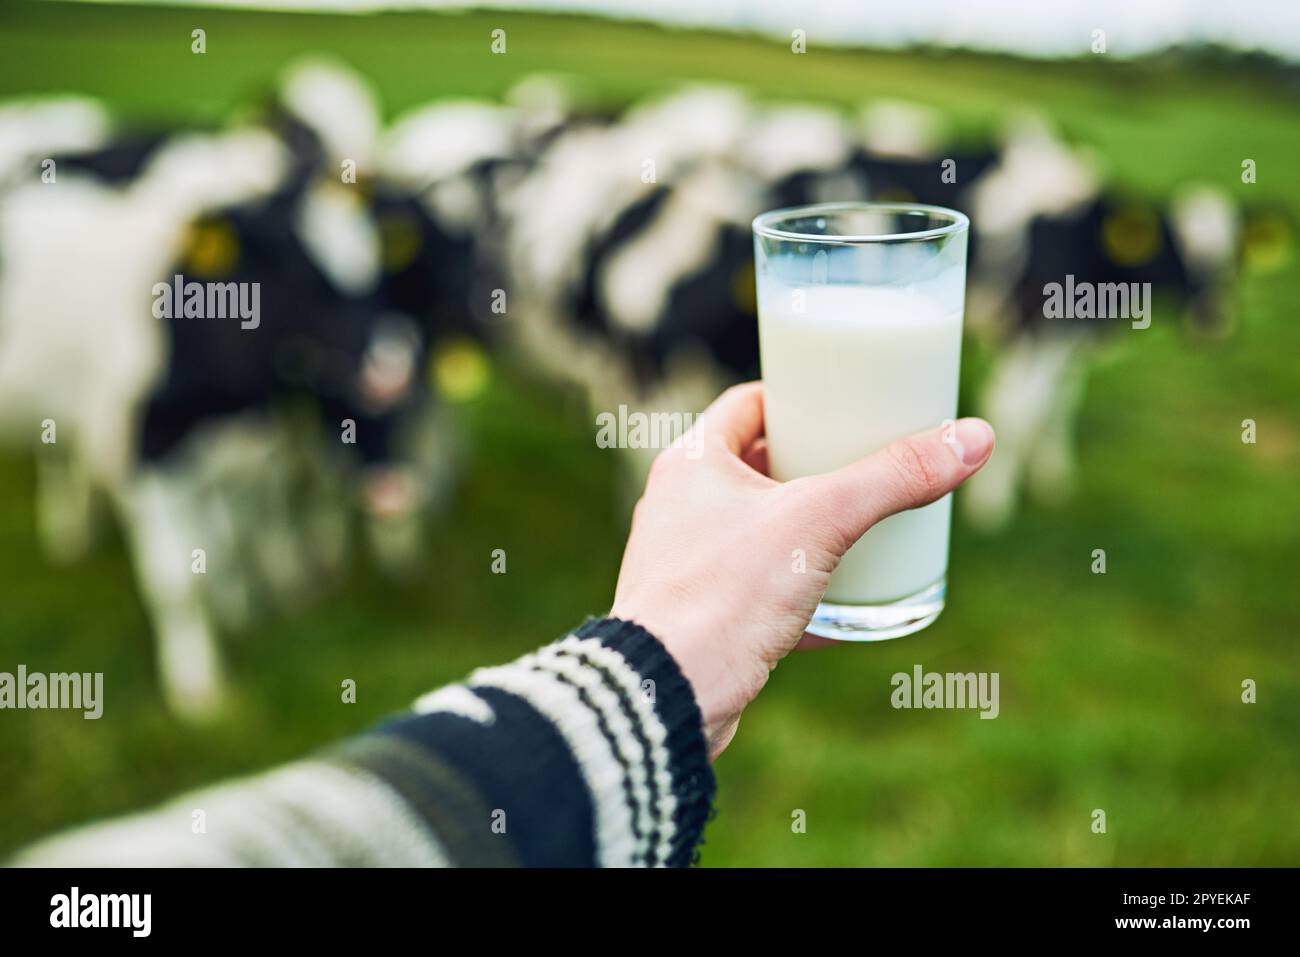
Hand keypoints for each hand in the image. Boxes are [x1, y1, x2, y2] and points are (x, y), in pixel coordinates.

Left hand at [609, 382, 994, 758]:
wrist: (666, 695)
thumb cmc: (726, 592)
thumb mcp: (820, 521)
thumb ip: (894, 478)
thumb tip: (975, 436)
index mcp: (693, 463)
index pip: (749, 405)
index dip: (799, 398)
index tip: (849, 405)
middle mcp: (681, 507)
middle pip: (759, 466)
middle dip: (816, 467)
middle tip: (872, 468)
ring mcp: (687, 564)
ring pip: (760, 531)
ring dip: (809, 531)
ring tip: (866, 530)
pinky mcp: (703, 617)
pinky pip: (759, 591)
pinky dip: (802, 593)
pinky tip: (846, 605)